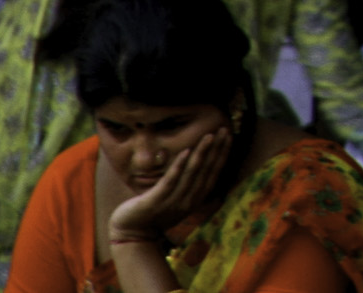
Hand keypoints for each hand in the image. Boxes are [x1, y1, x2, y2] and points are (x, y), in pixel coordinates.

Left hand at [109, 127, 231, 247]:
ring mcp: (173, 201)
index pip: (214, 172)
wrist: (134, 233)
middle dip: (216, 149)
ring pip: (192, 173)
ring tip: (209, 136)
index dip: (222, 154)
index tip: (229, 136)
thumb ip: (189, 185)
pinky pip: (170, 181)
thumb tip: (200, 163)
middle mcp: (189, 200)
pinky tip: (186, 151)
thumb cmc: (156, 213)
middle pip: (206, 170)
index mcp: (196, 199)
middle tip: (224, 129)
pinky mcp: (156, 201)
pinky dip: (179, 165)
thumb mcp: (178, 200)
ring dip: (202, 153)